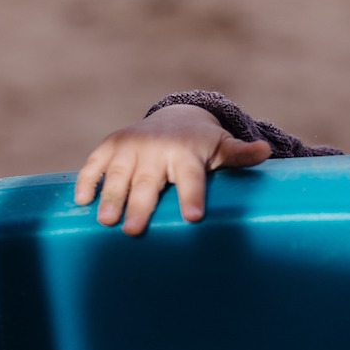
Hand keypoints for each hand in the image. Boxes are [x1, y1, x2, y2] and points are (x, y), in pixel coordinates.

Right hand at [73, 104, 271, 235]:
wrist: (175, 119)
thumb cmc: (203, 145)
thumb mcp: (224, 148)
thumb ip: (242, 154)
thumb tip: (267, 151)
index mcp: (188, 154)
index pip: (192, 178)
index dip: (192, 196)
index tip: (193, 217)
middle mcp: (158, 149)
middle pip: (149, 181)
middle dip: (141, 205)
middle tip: (134, 230)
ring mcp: (132, 147)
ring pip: (119, 174)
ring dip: (111, 196)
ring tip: (106, 221)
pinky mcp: (111, 146)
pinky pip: (95, 164)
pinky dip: (87, 180)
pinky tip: (81, 201)